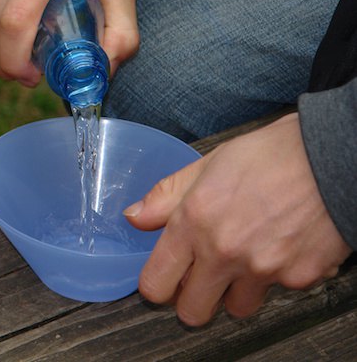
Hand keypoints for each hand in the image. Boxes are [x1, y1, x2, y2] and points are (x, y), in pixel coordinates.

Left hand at [124, 113, 351, 325]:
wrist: (331, 156)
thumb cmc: (272, 154)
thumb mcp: (207, 164)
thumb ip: (166, 196)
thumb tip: (135, 217)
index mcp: (194, 222)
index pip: (156, 284)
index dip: (157, 286)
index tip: (165, 278)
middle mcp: (224, 252)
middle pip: (192, 312)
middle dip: (192, 300)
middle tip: (201, 278)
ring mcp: (263, 269)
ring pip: (236, 307)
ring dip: (235, 290)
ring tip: (245, 256)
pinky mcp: (299, 278)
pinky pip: (277, 292)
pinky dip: (276, 276)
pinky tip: (280, 245)